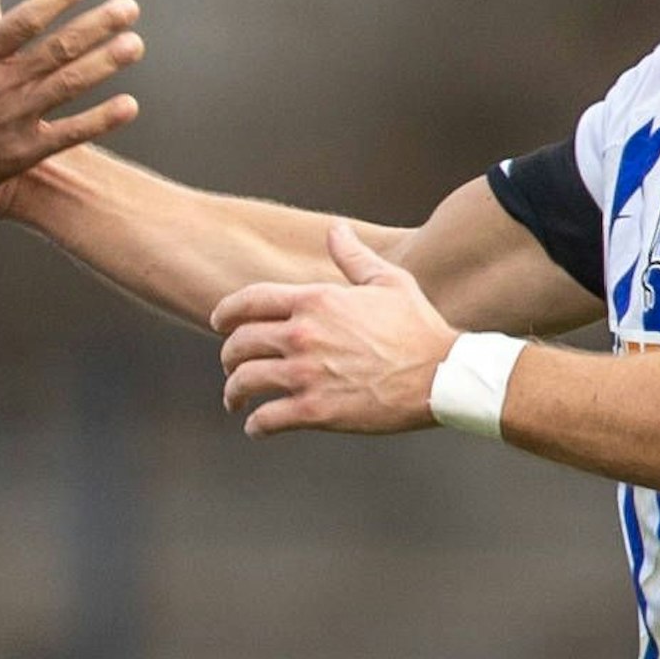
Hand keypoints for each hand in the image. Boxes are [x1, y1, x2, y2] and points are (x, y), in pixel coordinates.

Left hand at [213, 225, 456, 435]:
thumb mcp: (388, 281)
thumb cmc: (418, 328)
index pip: (249, 301)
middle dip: (228, 356)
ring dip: (234, 393)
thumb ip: (353, 257)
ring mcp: (306, 374)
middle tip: (231, 366)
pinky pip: (267, 419)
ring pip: (245, 381)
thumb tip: (336, 230)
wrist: (441, 375)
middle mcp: (302, 335)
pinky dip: (256, 426)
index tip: (218, 323)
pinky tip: (257, 428)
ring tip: (236, 401)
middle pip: (239, 343)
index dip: (225, 312)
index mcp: (315, 301)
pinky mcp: (316, 410)